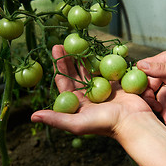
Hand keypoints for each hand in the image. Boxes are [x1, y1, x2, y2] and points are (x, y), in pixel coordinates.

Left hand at [31, 45, 152, 136]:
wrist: (133, 122)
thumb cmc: (105, 124)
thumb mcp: (77, 123)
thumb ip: (56, 119)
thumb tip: (33, 116)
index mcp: (77, 104)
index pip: (64, 82)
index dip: (58, 66)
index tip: (54, 50)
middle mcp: (87, 96)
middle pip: (75, 74)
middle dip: (68, 58)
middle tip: (62, 42)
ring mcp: (101, 90)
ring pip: (89, 70)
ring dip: (82, 57)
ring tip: (77, 43)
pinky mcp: (114, 85)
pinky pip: (105, 70)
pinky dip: (100, 60)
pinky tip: (95, 49)